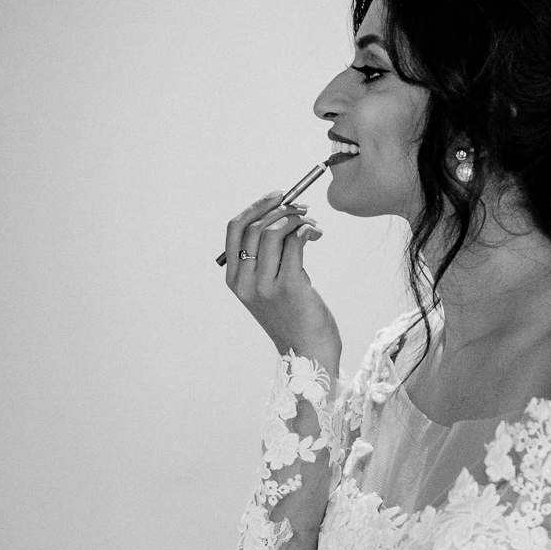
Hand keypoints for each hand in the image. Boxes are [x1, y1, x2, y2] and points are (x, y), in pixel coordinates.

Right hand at [223, 192, 340, 366]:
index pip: (235, 230)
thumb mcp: (269, 288)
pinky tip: (316, 234)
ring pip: (274, 231)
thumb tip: (283, 216)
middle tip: (302, 208)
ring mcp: (265, 285)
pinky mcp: (289, 286)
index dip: (255, 206)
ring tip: (312, 224)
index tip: (277, 196)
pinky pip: (295, 242)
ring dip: (297, 218)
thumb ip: (268, 258)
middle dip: (280, 208)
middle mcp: (245, 282)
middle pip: (255, 226)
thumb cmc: (293, 318)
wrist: (308, 354)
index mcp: (234, 280)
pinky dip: (307, 230)